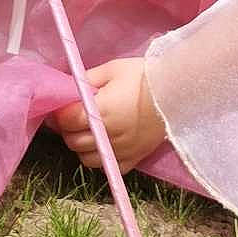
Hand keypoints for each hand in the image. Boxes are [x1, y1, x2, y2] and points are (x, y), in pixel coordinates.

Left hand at [49, 55, 165, 173]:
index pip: (66, 120)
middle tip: (73, 117)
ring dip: (81, 145)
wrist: (178, 92)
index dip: (59, 113)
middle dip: (68, 129)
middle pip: (73, 141)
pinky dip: (101, 158)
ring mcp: (121, 150)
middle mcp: (108, 135)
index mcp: (101, 111)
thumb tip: (67, 86)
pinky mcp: (133, 159)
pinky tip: (104, 144)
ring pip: (86, 158)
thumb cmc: (143, 76)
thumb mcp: (112, 69)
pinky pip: (108, 166)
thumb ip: (86, 80)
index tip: (61, 106)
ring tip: (87, 130)